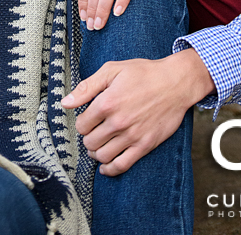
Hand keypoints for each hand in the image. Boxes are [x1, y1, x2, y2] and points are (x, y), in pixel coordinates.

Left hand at [60, 48, 214, 174]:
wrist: (175, 83)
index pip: (82, 125)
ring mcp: (132, 136)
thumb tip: (65, 102)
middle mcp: (118, 122)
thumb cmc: (144, 73)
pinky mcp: (145, 145)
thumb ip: (87, 87)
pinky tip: (106, 165)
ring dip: (96, 153)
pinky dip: (110, 169)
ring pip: (103, 156)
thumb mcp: (112, 70)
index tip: (87, 119)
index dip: (81, 123)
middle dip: (88, 138)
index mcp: (107, 103)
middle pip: (90, 142)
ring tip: (98, 145)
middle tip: (93, 131)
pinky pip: (122, 165)